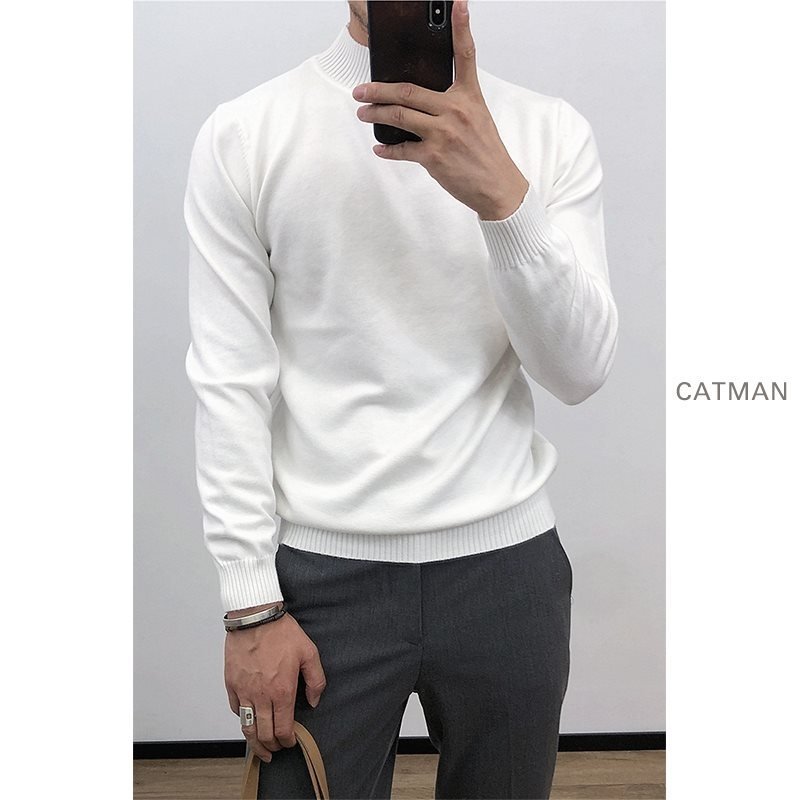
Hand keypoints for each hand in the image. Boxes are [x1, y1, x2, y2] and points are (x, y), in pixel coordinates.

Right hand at [224, 611, 326, 762]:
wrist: (256, 616)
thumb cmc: (282, 632)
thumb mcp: (309, 652)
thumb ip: (316, 680)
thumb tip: (314, 701)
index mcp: (282, 690)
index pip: (283, 729)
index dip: (288, 741)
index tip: (290, 742)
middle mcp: (261, 695)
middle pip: (264, 734)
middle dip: (272, 746)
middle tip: (276, 749)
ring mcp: (244, 691)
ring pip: (247, 727)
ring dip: (254, 742)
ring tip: (260, 749)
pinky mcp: (231, 683)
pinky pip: (235, 709)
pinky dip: (242, 719)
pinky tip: (248, 720)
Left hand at [352, 0, 528, 220]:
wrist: (498, 186)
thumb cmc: (486, 153)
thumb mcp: (477, 119)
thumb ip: (453, 105)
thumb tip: (421, 102)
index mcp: (469, 96)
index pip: (465, 55)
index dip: (461, 26)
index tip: (457, 4)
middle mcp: (455, 110)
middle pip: (408, 91)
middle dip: (378, 89)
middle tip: (361, 89)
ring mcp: (443, 133)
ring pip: (399, 116)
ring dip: (375, 113)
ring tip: (363, 112)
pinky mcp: (434, 157)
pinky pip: (402, 149)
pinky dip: (387, 149)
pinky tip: (380, 147)